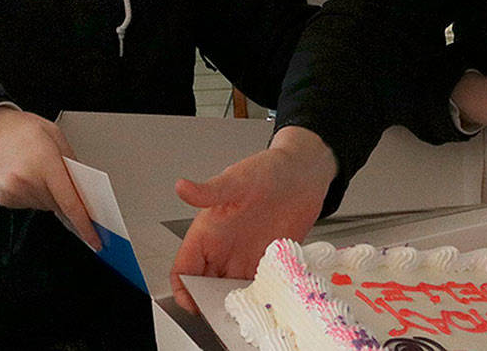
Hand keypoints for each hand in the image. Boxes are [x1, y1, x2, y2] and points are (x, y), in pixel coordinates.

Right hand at [0, 105, 99, 249]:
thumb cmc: (20, 129)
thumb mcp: (55, 135)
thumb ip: (71, 163)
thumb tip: (83, 189)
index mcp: (43, 163)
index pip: (69, 203)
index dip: (84, 224)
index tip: (94, 238)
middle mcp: (26, 181)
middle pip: (58, 205)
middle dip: (65, 196)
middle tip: (62, 178)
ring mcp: (12, 192)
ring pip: (44, 205)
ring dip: (48, 194)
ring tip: (38, 169)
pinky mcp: (3, 199)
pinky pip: (29, 204)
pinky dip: (34, 194)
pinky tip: (27, 176)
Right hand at [171, 126, 336, 313]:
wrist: (304, 173)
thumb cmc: (268, 170)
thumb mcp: (237, 180)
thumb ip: (210, 191)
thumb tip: (182, 187)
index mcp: (209, 231)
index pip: (184, 269)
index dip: (184, 290)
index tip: (193, 305)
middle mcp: (225, 249)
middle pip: (206, 288)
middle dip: (210, 305)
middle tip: (224, 317)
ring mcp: (246, 258)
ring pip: (232, 293)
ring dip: (236, 306)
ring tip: (248, 315)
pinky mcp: (270, 263)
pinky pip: (259, 289)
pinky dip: (260, 300)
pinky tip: (269, 303)